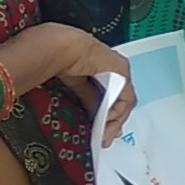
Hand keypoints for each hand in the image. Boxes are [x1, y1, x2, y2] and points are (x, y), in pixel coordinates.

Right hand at [40, 24, 135, 146]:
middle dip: (116, 120)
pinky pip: (125, 98)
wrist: (60, 47)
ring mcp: (121, 70)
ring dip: (116, 119)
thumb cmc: (60, 56)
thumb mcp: (78, 84)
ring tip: (106, 135)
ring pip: (125, 100)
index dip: (112, 114)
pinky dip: (117, 112)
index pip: (115, 95)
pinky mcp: (122, 72)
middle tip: (108, 137)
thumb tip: (94, 115)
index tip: (105, 130)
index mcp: (105, 68)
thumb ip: (89, 98)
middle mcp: (116, 69)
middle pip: (122, 100)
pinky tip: (107, 123)